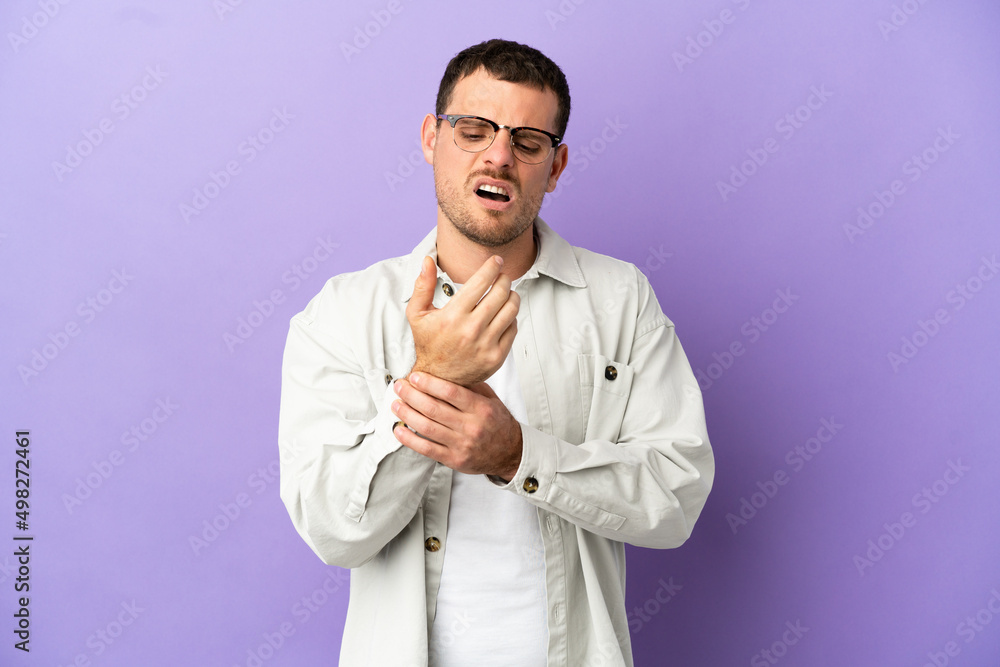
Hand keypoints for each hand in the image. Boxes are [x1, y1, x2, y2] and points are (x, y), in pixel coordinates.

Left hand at [391, 372, 521, 479]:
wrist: (509, 453)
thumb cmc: (497, 423)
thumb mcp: (491, 399)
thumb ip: (470, 386)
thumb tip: (445, 371)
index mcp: (480, 408)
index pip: (450, 392)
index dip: (429, 383)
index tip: (414, 376)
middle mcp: (471, 426)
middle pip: (434, 408)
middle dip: (412, 395)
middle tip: (399, 386)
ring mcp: (461, 444)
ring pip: (427, 427)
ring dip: (407, 414)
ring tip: (395, 404)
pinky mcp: (453, 459)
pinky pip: (427, 449)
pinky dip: (409, 439)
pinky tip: (398, 430)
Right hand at [406, 255, 518, 386]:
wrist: (437, 378)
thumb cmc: (428, 344)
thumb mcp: (417, 314)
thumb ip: (423, 285)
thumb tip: (428, 261)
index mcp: (453, 316)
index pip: (481, 282)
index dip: (492, 267)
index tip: (496, 261)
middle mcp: (471, 329)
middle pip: (500, 293)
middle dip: (504, 279)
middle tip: (502, 277)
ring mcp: (486, 344)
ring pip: (511, 309)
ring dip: (512, 296)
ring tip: (506, 293)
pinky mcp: (497, 356)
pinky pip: (513, 328)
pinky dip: (511, 318)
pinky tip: (502, 315)